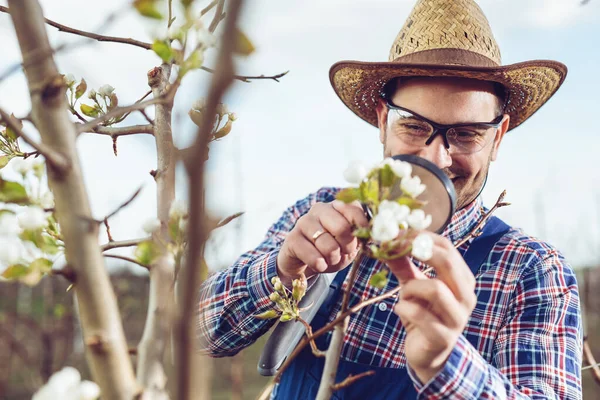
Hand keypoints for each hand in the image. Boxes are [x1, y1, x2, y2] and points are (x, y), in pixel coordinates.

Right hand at [277, 200, 368, 285]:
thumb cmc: (331, 250)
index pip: (354, 209)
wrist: (304, 263)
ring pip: (327, 244)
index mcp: (336, 206)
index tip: (361, 242)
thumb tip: (372, 234)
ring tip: (330, 260)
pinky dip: (320, 265)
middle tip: (345, 252)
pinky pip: (312, 255)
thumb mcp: (349, 243)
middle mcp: (319, 209)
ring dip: (333, 258)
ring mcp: (304, 222)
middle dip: (347, 246)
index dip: (362, 229)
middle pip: (342, 228)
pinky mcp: (292, 239)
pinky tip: (319, 265)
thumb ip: (360, 236)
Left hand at [387, 232, 476, 382]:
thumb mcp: (413, 286)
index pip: (447, 248)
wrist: (428, 354)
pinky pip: (422, 316)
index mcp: (461, 279)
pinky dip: (405, 309)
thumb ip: (403, 265)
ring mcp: (457, 318)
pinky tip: (399, 310)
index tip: (397, 233)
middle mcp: (466, 296)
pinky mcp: (444, 337)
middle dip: (419, 252)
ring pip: (436, 289)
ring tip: (403, 294)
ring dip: (411, 287)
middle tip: (394, 249)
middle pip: (448, 262)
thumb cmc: (423, 314)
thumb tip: (387, 241)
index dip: (421, 237)